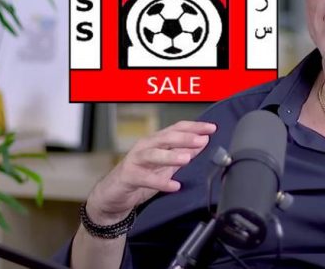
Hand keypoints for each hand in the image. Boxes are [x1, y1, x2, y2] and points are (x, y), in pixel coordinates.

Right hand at [85, 121, 216, 224]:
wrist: (113, 196)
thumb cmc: (140, 177)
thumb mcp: (166, 165)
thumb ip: (183, 153)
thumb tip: (203, 143)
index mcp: (156, 141)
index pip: (176, 128)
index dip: (194, 127)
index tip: (211, 128)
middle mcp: (146, 146)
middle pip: (166, 138)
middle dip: (185, 138)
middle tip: (201, 140)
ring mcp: (136, 160)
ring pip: (154, 154)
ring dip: (171, 155)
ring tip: (187, 158)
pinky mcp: (129, 177)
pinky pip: (145, 178)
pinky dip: (160, 181)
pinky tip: (173, 185)